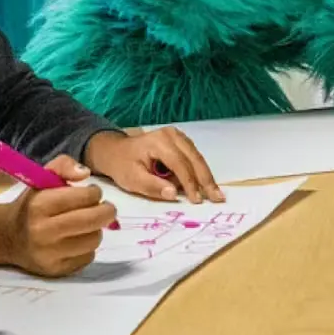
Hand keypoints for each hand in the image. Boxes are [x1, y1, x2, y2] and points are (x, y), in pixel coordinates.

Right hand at [0, 157, 117, 276]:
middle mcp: (44, 231)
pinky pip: (88, 257)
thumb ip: (64, 166)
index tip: (93, 192)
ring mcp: (50, 254)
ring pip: (94, 239)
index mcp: (40, 205)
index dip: (95, 193)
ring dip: (96, 229)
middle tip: (106, 208)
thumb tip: (86, 174)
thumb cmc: (30, 205)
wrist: (6, 238)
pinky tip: (77, 239)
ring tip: (87, 223)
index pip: (84, 197)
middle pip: (92, 220)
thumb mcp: (41, 178)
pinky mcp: (57, 270)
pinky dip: (87, 247)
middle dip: (106, 211)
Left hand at [83, 128, 223, 203]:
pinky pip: (194, 156)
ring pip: (197, 157)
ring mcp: (177, 135)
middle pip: (194, 158)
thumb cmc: (123, 165)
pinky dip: (200, 171)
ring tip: (215, 194)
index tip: (197, 200)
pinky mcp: (180, 141)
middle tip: (217, 198)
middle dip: (206, 180)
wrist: (116, 151)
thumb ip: (153, 187)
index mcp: (158, 142)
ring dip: (206, 176)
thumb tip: (174, 194)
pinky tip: (206, 184)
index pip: (179, 163)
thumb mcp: (132, 179)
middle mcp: (171, 135)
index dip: (190, 183)